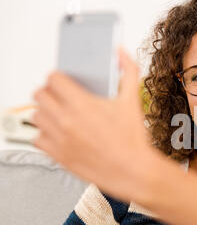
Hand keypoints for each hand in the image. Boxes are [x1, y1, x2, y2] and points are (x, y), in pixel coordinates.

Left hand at [32, 48, 154, 200]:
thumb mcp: (133, 100)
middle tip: (61, 96)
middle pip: (40, 94)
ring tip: (59, 113)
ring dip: (45, 111)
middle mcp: (66, 120)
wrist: (133, 171)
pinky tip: (59, 132)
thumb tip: (120, 52)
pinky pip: (37, 138)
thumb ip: (128, 70)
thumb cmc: (133, 139)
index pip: (53, 78)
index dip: (59, 76)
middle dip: (49, 92)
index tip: (65, 80)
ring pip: (36, 115)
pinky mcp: (58, 155)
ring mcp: (60, 138)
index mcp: (82, 104)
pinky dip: (44, 133)